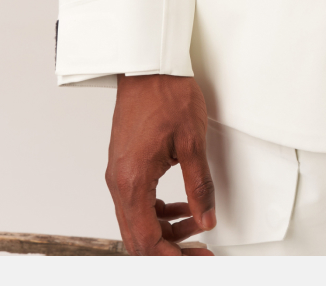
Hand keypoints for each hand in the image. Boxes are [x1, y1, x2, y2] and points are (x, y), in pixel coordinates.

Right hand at [106, 73, 216, 254]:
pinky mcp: (123, 165)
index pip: (147, 240)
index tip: (198, 261)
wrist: (147, 64)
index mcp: (133, 181)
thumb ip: (199, 186)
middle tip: (199, 254)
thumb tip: (206, 219)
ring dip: (165, 232)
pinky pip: (137, 203)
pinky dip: (158, 213)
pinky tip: (180, 208)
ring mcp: (118, 174)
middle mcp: (119, 182)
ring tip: (197, 227)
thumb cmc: (166, 93)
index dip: (173, 258)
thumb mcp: (192, 141)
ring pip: (137, 222)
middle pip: (138, 237)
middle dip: (169, 251)